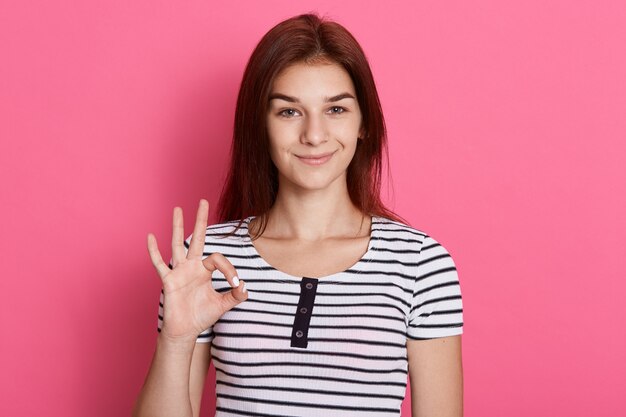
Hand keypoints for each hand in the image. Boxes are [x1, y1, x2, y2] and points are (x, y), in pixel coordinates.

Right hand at [147, 199, 246, 341]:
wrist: (186, 331)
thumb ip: (236, 296)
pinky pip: (159, 263)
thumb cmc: (202, 316)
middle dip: (201, 220)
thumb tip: (246, 287)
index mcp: (205, 270)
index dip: (230, 269)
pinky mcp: (168, 281)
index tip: (236, 284)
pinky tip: (150, 237)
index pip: (218, 258)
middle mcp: (192, 267)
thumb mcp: (223, 305)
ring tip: (178, 209)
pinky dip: (154, 251)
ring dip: (178, 227)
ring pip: (178, 245)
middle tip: (203, 201)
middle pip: (197, 238)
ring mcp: (179, 272)